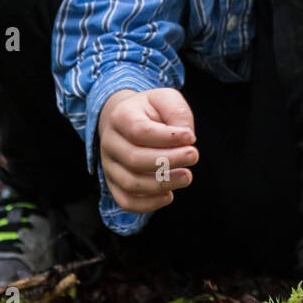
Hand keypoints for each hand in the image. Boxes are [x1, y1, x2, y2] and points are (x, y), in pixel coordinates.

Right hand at [98, 87, 198, 212]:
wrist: (127, 121)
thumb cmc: (151, 110)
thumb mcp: (166, 99)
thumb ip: (178, 113)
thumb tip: (186, 139)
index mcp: (120, 117)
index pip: (139, 131)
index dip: (166, 137)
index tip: (191, 137)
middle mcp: (109, 142)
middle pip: (134, 159)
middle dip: (168, 161)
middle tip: (194, 156)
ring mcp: (109, 166)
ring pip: (130, 183)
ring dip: (161, 184)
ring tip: (186, 176)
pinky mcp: (114, 184)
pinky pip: (126, 201)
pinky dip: (148, 204)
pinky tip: (169, 195)